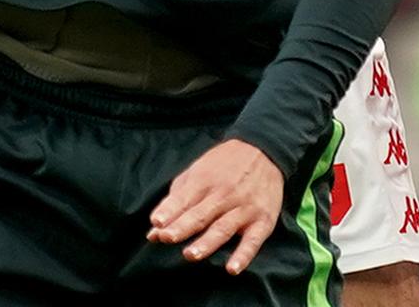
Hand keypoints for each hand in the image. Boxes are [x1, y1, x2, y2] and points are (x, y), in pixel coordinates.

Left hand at [147, 138, 283, 275]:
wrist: (265, 149)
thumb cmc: (224, 166)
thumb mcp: (198, 171)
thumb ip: (175, 199)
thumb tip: (153, 230)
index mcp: (206, 181)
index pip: (184, 199)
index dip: (170, 212)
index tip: (157, 224)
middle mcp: (226, 194)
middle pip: (201, 214)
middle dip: (183, 227)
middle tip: (167, 237)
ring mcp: (245, 207)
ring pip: (224, 227)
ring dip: (207, 242)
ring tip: (191, 254)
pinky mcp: (263, 219)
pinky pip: (253, 240)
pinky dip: (244, 254)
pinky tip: (233, 268)